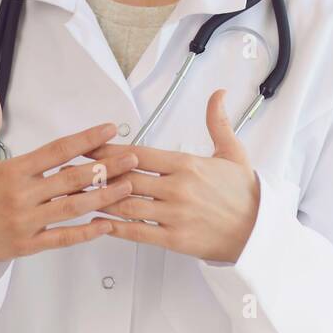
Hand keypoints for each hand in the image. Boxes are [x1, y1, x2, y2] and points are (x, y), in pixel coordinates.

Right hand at [0, 87, 137, 288]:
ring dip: (103, 197)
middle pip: (71, 179)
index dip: (85, 140)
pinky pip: (62, 238)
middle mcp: (21, 196)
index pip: (56, 150)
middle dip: (106, 167)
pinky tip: (107, 225)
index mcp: (12, 171)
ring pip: (72, 209)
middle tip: (131, 158)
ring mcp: (26, 222)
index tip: (108, 130)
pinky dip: (86, 233)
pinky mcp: (28, 245)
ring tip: (127, 186)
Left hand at [84, 89, 260, 263]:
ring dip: (99, 199)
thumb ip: (218, 122)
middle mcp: (177, 187)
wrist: (260, 231)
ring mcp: (174, 214)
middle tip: (71, 170)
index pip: (138, 153)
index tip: (88, 147)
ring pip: (126, 204)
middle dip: (96, 173)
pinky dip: (115, 227)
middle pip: (126, 176)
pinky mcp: (175, 239)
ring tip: (77, 195)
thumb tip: (219, 94)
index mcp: (186, 164)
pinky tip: (98, 224)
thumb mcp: (233, 152)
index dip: (109, 150)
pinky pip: (138, 232)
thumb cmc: (245, 193)